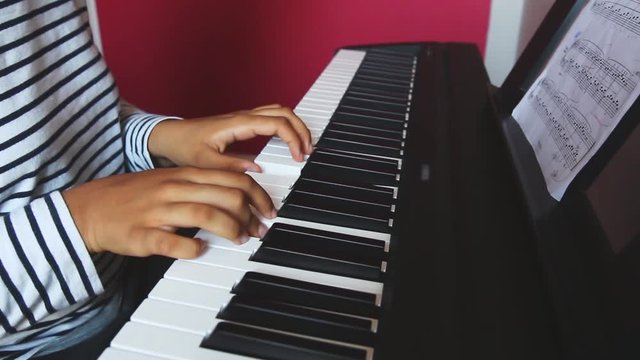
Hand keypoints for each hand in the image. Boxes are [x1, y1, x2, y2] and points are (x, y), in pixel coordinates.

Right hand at [62, 167, 274, 257]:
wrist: (90, 209)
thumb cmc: (135, 197)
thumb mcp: (170, 181)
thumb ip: (202, 185)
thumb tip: (239, 193)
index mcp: (182, 175)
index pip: (230, 179)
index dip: (256, 195)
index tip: (267, 210)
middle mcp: (173, 189)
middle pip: (224, 196)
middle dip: (249, 214)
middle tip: (258, 230)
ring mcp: (157, 212)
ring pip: (204, 215)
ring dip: (229, 229)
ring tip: (239, 240)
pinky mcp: (142, 235)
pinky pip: (172, 242)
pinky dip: (192, 248)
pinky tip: (201, 251)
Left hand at [148, 104, 312, 171]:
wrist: (169, 136)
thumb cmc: (184, 146)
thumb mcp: (204, 162)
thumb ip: (231, 166)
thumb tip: (257, 169)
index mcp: (237, 123)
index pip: (276, 122)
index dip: (292, 138)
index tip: (298, 156)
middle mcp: (243, 117)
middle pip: (284, 112)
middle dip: (301, 130)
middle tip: (308, 151)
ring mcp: (244, 118)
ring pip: (279, 111)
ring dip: (295, 126)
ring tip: (303, 147)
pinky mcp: (243, 124)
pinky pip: (271, 118)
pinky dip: (285, 127)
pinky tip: (287, 143)